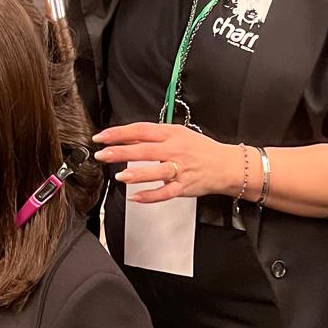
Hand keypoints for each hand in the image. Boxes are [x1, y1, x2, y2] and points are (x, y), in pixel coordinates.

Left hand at [94, 123, 240, 203]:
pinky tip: (135, 197)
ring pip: (157, 171)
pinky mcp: (183, 186)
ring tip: (120, 176)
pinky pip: (166, 193)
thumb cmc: (200, 149)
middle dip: (122, 152)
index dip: (119, 133)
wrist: (225, 165)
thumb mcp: (178, 134)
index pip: (141, 130)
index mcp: (171, 134)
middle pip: (145, 149)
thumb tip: (126, 138)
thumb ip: (153, 137)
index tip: (102, 137)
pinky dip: (150, 196)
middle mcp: (174, 150)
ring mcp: (180, 169)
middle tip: (103, 155)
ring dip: (138, 173)